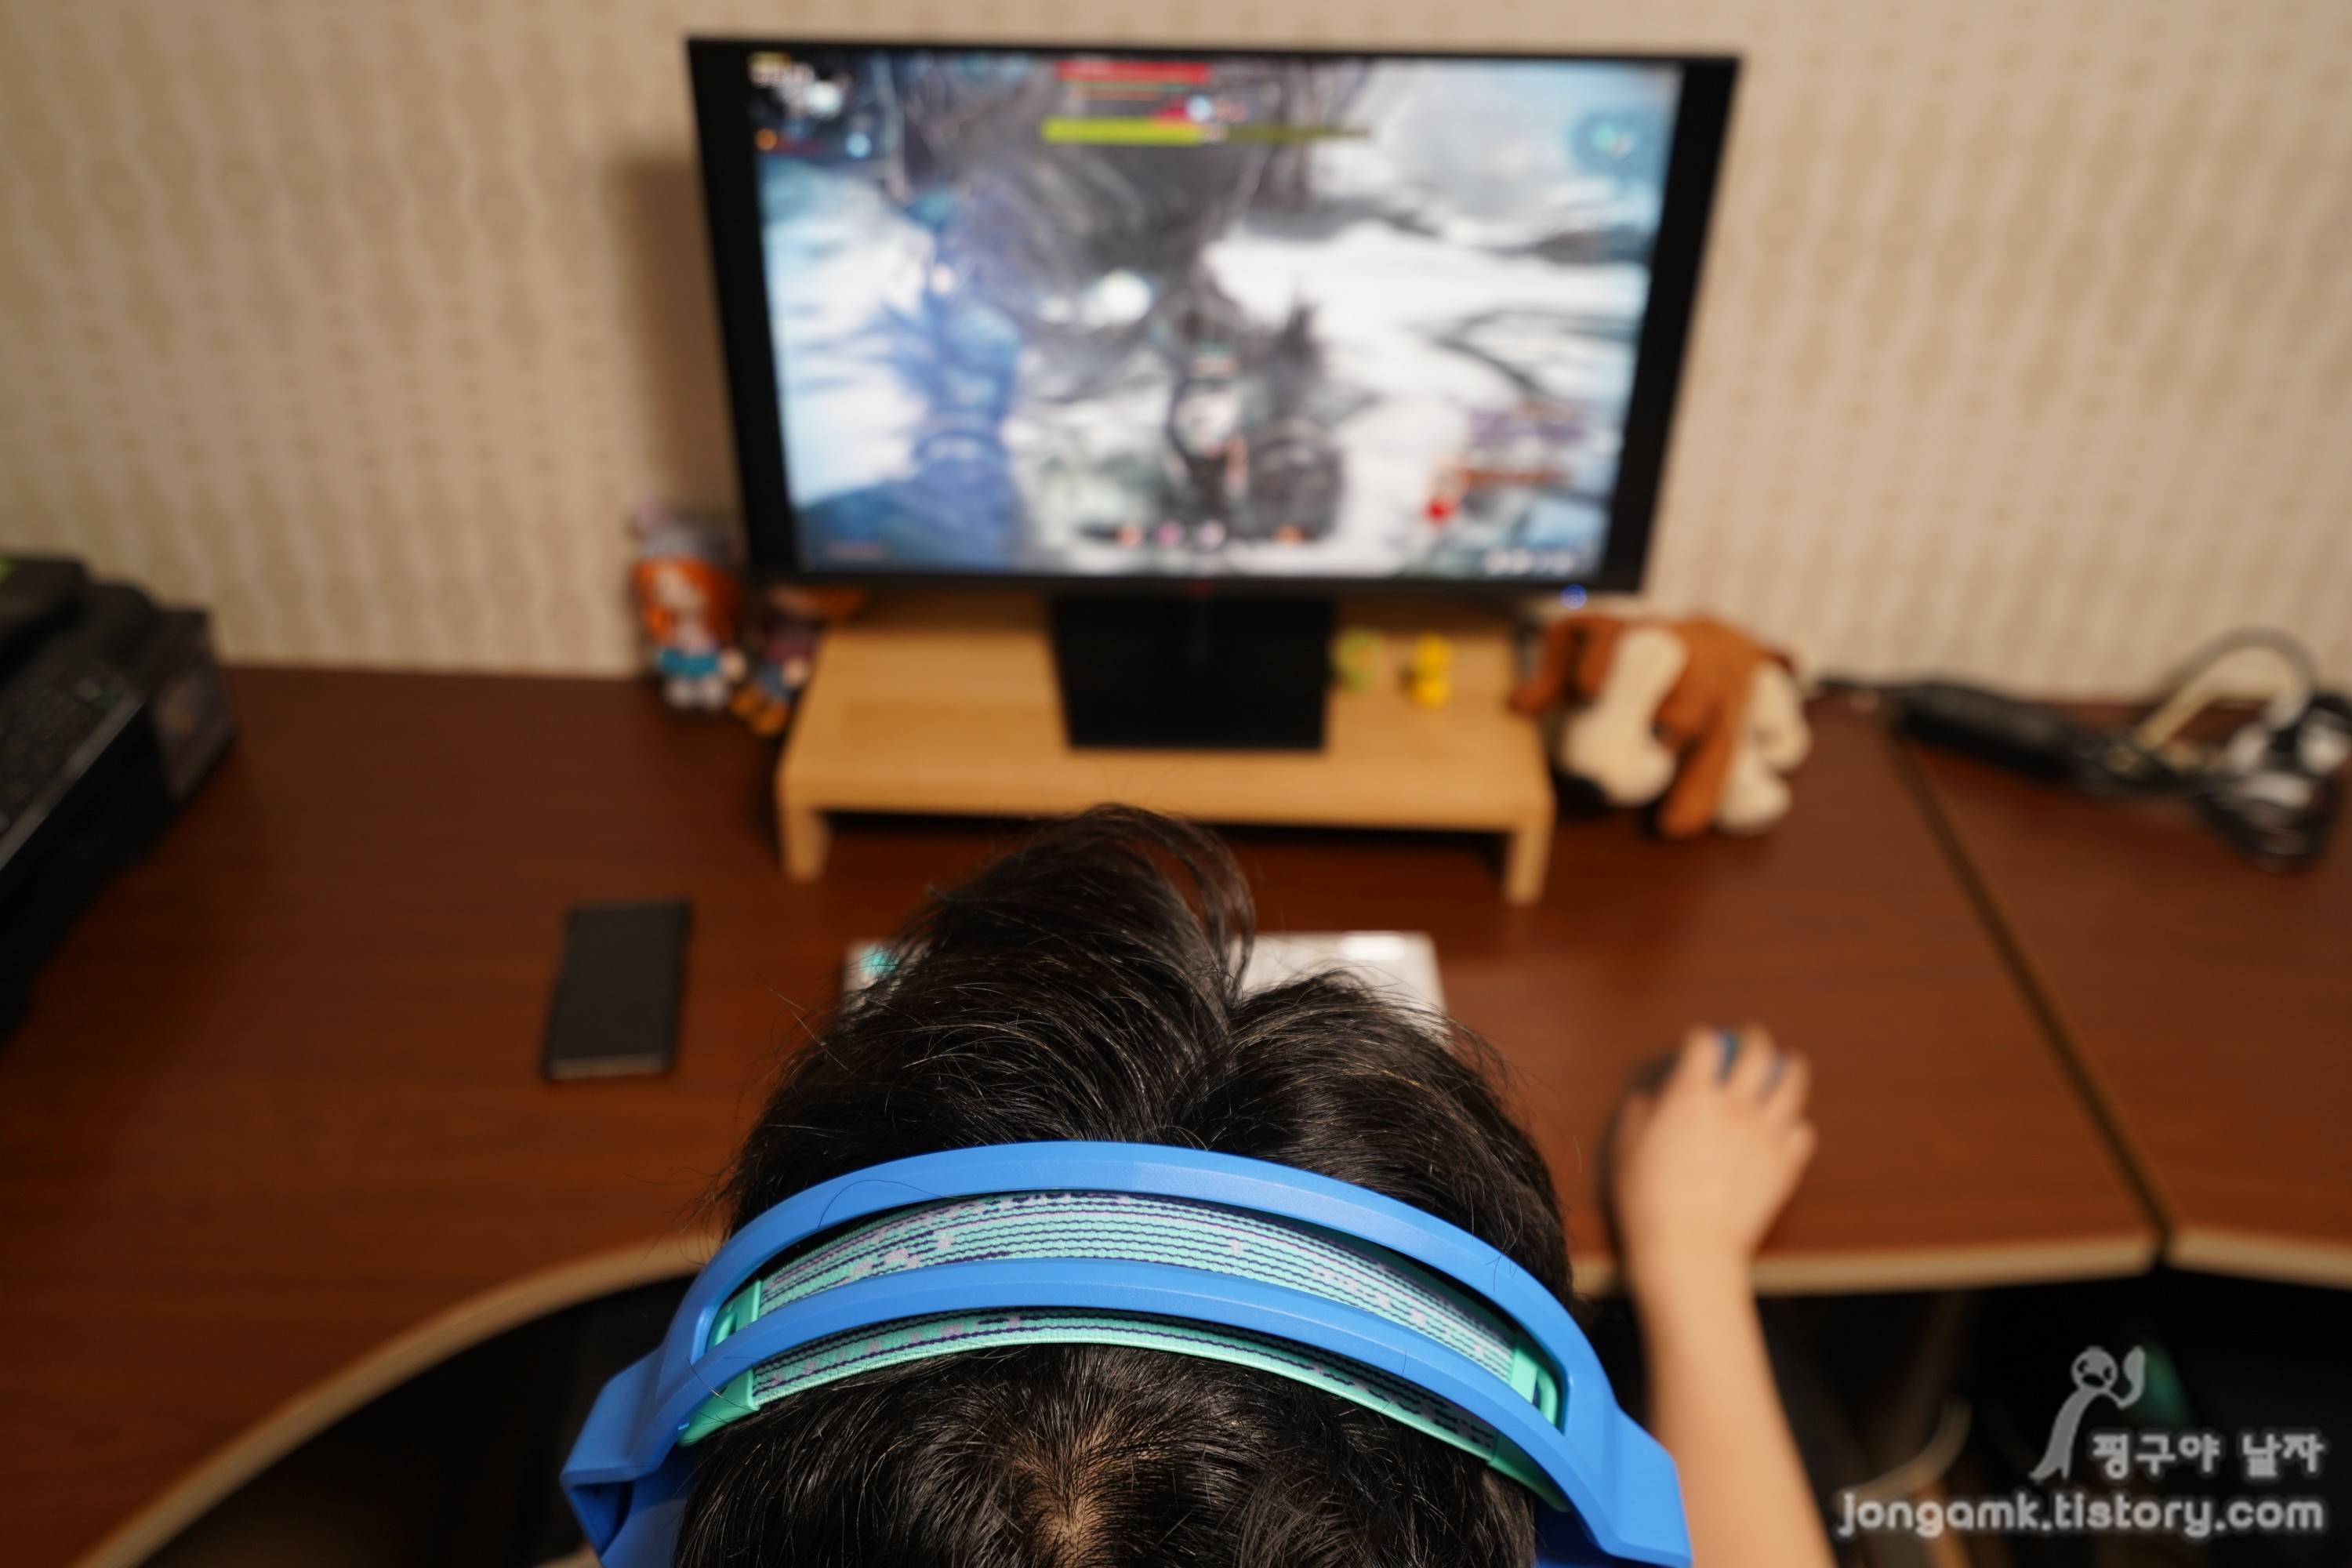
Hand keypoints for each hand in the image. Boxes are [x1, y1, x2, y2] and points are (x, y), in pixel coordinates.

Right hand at [1611, 1025, 1815, 1301]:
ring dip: (1789, 1069)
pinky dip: (1793, 1125)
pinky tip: (1784, 1128)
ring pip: (1792, 1084)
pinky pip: (1801, 1132)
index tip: (1698, 1042)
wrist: (1689, 1250)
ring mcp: (1766, 1134)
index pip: (1705, 1044)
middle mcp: (1734, 1106)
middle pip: (1757, 1052)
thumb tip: (1653, 1100)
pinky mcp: (1785, 1165)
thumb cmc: (1647, 1201)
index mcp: (1692, 1096)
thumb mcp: (1625, 1148)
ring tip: (1788, 1065)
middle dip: (1754, 1038)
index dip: (1701, 1038)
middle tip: (1751, 1038)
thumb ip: (1640, 1113)